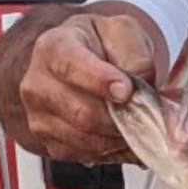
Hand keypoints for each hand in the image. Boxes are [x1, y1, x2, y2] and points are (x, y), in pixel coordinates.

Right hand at [16, 10, 157, 163]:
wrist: (84, 59)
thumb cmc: (101, 44)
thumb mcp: (123, 31)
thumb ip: (135, 53)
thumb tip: (139, 87)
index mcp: (53, 48)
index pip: (73, 67)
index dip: (101, 81)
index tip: (126, 91)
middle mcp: (37, 84)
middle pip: (85, 114)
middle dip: (124, 117)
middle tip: (149, 112)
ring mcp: (40, 117)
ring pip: (90, 141)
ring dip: (123, 137)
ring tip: (141, 123)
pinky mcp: (51, 144)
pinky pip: (90, 157)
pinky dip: (117, 152)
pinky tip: (126, 135)